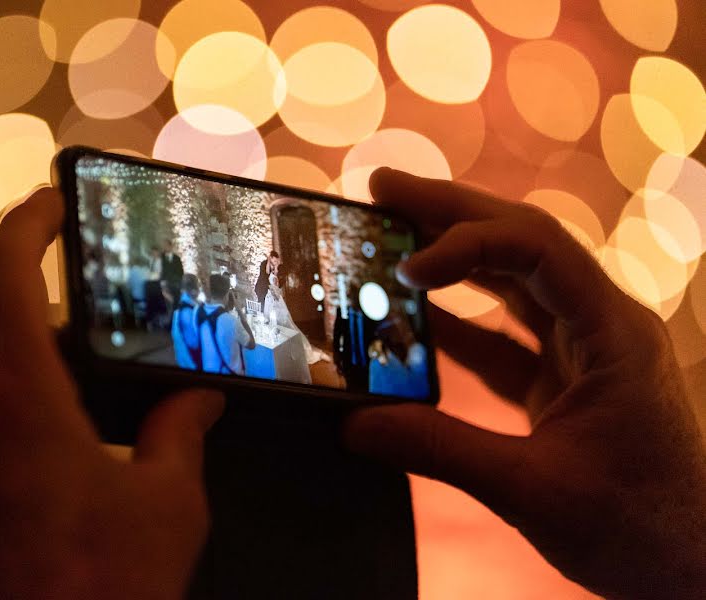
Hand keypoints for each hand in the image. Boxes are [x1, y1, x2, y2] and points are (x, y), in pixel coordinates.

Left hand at [0, 189, 224, 599]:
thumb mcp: (165, 508)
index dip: (28, 223)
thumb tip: (198, 400)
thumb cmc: (100, 593)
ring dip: (2, 413)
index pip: (3, 269)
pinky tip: (9, 510)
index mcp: (14, 397)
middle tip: (86, 387)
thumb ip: (179, 434)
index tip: (52, 205)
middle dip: (36, 353)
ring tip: (53, 467)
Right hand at [345, 169, 705, 599]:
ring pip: (511, 280)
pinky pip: (503, 334)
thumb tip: (357, 424)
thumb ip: (441, 451)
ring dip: (452, 255)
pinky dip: (457, 320)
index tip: (407, 269)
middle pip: (521, 243)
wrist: (692, 568)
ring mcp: (583, 350)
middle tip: (383, 188)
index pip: (538, 250)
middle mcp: (600, 325)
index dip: (467, 244)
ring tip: (391, 230)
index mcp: (613, 333)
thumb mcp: (533, 490)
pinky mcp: (564, 380)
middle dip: (451, 212)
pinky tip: (416, 313)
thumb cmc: (642, 529)